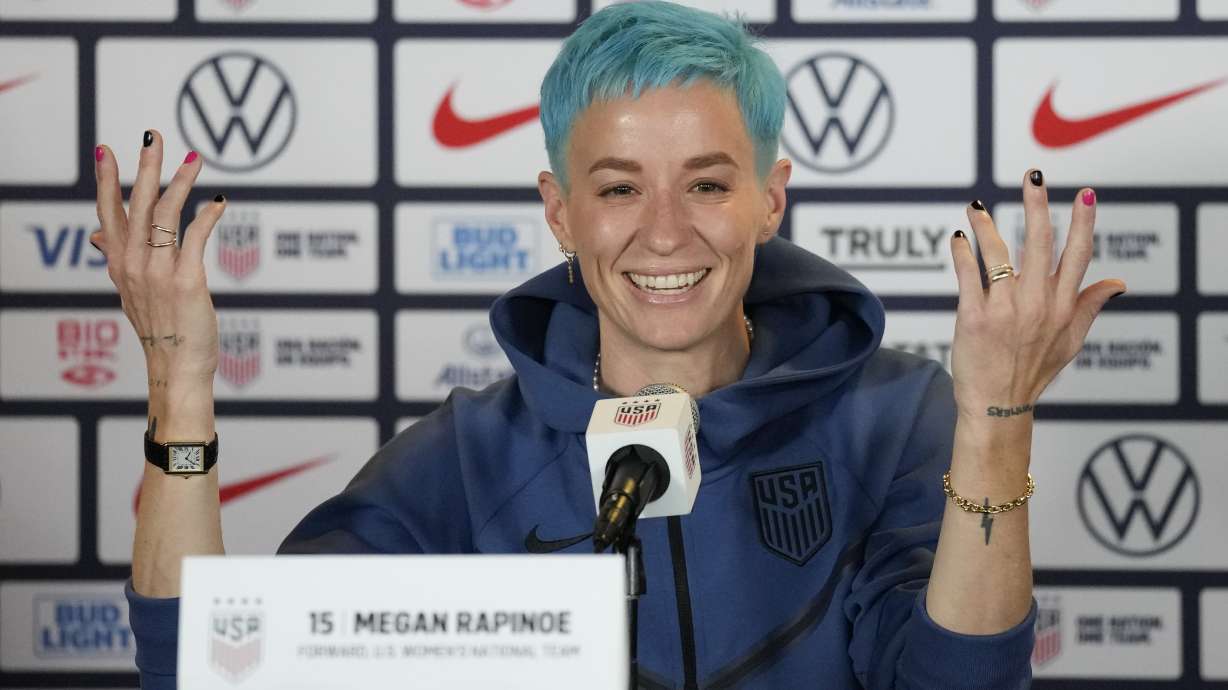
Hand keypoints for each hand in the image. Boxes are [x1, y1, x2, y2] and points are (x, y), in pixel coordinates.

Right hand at [92, 130, 223, 396]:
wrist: (176, 368)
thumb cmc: (161, 330)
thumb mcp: (131, 293)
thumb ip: (117, 259)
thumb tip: (97, 235)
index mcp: (119, 265)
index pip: (108, 214)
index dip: (106, 181)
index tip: (105, 150)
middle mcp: (133, 265)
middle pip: (138, 206)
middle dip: (145, 168)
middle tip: (152, 135)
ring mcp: (158, 273)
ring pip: (166, 216)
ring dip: (180, 183)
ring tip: (193, 158)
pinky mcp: (186, 281)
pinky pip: (195, 238)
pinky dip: (207, 216)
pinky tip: (218, 201)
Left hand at [949, 170, 1125, 428]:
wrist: (997, 405)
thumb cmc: (1032, 372)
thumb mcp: (1070, 342)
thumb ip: (1090, 307)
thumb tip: (1118, 282)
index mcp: (1063, 307)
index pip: (1078, 255)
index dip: (1083, 222)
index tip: (1085, 193)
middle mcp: (1038, 304)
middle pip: (1040, 243)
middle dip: (1037, 204)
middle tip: (1033, 176)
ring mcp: (1005, 310)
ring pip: (998, 254)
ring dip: (986, 225)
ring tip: (976, 205)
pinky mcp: (974, 317)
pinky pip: (968, 275)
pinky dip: (962, 252)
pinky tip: (958, 237)